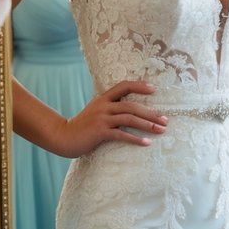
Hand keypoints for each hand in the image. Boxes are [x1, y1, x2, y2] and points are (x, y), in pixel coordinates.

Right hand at [54, 80, 168, 157]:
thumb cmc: (83, 125)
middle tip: (165, 120)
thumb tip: (129, 108)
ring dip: (147, 124)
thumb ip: (110, 107)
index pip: (124, 85)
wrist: (64, 136)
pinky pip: (121, 135)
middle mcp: (104, 106)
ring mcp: (102, 118)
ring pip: (129, 119)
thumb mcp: (95, 110)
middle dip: (150, 112)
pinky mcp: (100, 132)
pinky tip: (146, 143)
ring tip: (160, 130)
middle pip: (132, 105)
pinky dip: (135, 139)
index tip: (154, 89)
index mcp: (103, 98)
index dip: (139, 86)